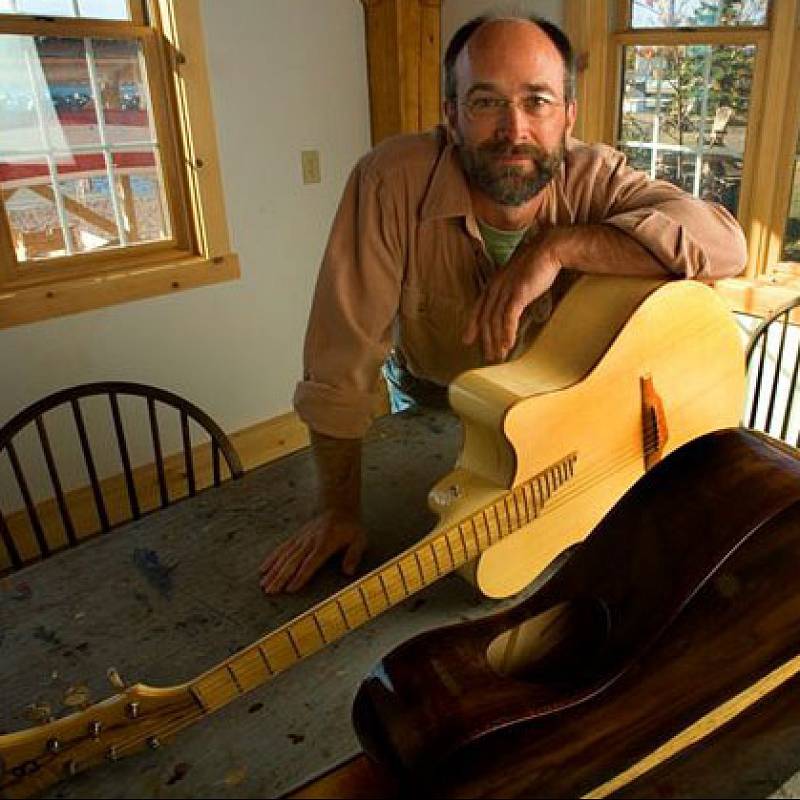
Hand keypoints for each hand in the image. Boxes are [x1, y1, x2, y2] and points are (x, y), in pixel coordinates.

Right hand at [259, 510, 366, 593]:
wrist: (339, 507)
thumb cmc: (350, 527)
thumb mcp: (359, 539)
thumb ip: (354, 555)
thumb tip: (348, 572)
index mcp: (325, 543)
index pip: (310, 562)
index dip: (300, 576)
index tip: (290, 588)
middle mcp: (309, 541)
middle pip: (293, 561)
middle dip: (281, 577)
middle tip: (271, 591)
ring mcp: (301, 538)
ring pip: (284, 556)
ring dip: (273, 570)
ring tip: (264, 584)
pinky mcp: (296, 537)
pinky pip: (282, 548)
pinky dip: (272, 558)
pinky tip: (263, 568)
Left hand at [464, 240, 560, 361]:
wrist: (550, 249)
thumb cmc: (538, 264)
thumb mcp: (519, 280)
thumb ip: (511, 292)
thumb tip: (512, 306)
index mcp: (494, 283)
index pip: (479, 308)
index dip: (472, 325)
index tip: (467, 340)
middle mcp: (495, 287)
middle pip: (486, 318)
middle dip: (486, 340)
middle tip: (488, 357)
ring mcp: (505, 290)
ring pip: (495, 320)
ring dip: (496, 341)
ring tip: (499, 356)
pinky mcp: (517, 293)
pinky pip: (508, 317)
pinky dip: (507, 332)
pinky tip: (508, 345)